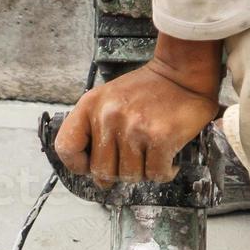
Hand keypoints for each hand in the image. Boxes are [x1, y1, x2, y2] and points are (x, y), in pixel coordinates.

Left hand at [54, 36, 221, 187]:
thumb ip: (95, 131)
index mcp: (91, 105)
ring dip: (143, 171)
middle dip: (118, 172)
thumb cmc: (147, 89)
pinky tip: (167, 160)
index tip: (90, 166)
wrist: (183, 72)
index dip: (78, 165)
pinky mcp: (160, 137)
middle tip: (133, 159)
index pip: (67, 148)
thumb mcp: (108, 99)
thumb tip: (97, 177)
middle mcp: (109, 116)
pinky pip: (155, 174)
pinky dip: (164, 172)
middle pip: (102, 171)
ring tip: (151, 154)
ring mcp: (134, 128)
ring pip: (129, 175)